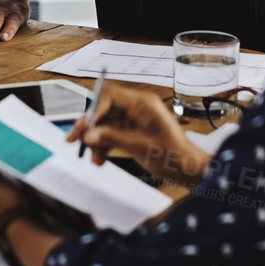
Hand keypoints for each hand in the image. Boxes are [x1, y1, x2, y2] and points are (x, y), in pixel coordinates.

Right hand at [64, 84, 208, 185]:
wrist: (190, 170)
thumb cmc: (173, 156)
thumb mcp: (139, 147)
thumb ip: (112, 138)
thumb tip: (89, 135)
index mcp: (142, 103)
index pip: (110, 95)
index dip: (94, 109)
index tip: (86, 128)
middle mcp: (137, 107)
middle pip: (104, 109)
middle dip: (90, 126)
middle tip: (74, 140)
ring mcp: (135, 119)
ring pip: (106, 123)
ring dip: (96, 139)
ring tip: (93, 159)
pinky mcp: (134, 131)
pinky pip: (112, 133)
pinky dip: (104, 145)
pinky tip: (100, 158)